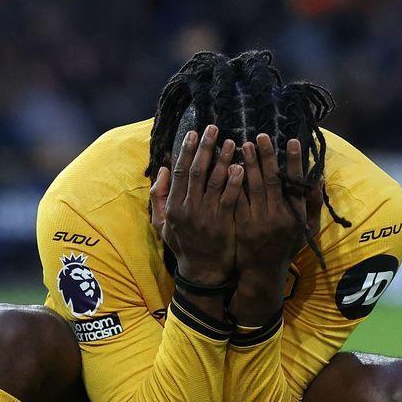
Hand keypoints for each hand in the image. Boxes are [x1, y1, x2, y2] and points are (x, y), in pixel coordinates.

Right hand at [158, 125, 242, 288]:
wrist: (202, 273)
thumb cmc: (183, 245)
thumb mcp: (162, 224)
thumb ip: (159, 196)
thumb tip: (163, 169)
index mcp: (174, 206)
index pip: (180, 171)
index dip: (187, 150)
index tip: (194, 132)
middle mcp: (188, 208)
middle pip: (197, 171)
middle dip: (205, 147)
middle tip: (214, 128)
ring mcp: (207, 216)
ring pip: (215, 182)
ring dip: (223, 160)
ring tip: (232, 142)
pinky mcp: (224, 224)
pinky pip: (230, 198)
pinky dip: (236, 182)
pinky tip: (242, 167)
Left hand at [229, 134, 307, 326]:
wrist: (263, 272)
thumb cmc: (286, 246)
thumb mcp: (306, 228)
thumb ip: (312, 204)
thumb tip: (318, 178)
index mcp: (296, 216)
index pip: (296, 184)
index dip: (294, 162)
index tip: (292, 141)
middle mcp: (278, 218)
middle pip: (272, 182)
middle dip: (266, 157)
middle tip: (261, 136)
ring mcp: (259, 222)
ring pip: (253, 188)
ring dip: (249, 165)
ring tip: (244, 145)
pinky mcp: (241, 226)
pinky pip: (237, 201)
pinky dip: (233, 183)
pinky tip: (229, 166)